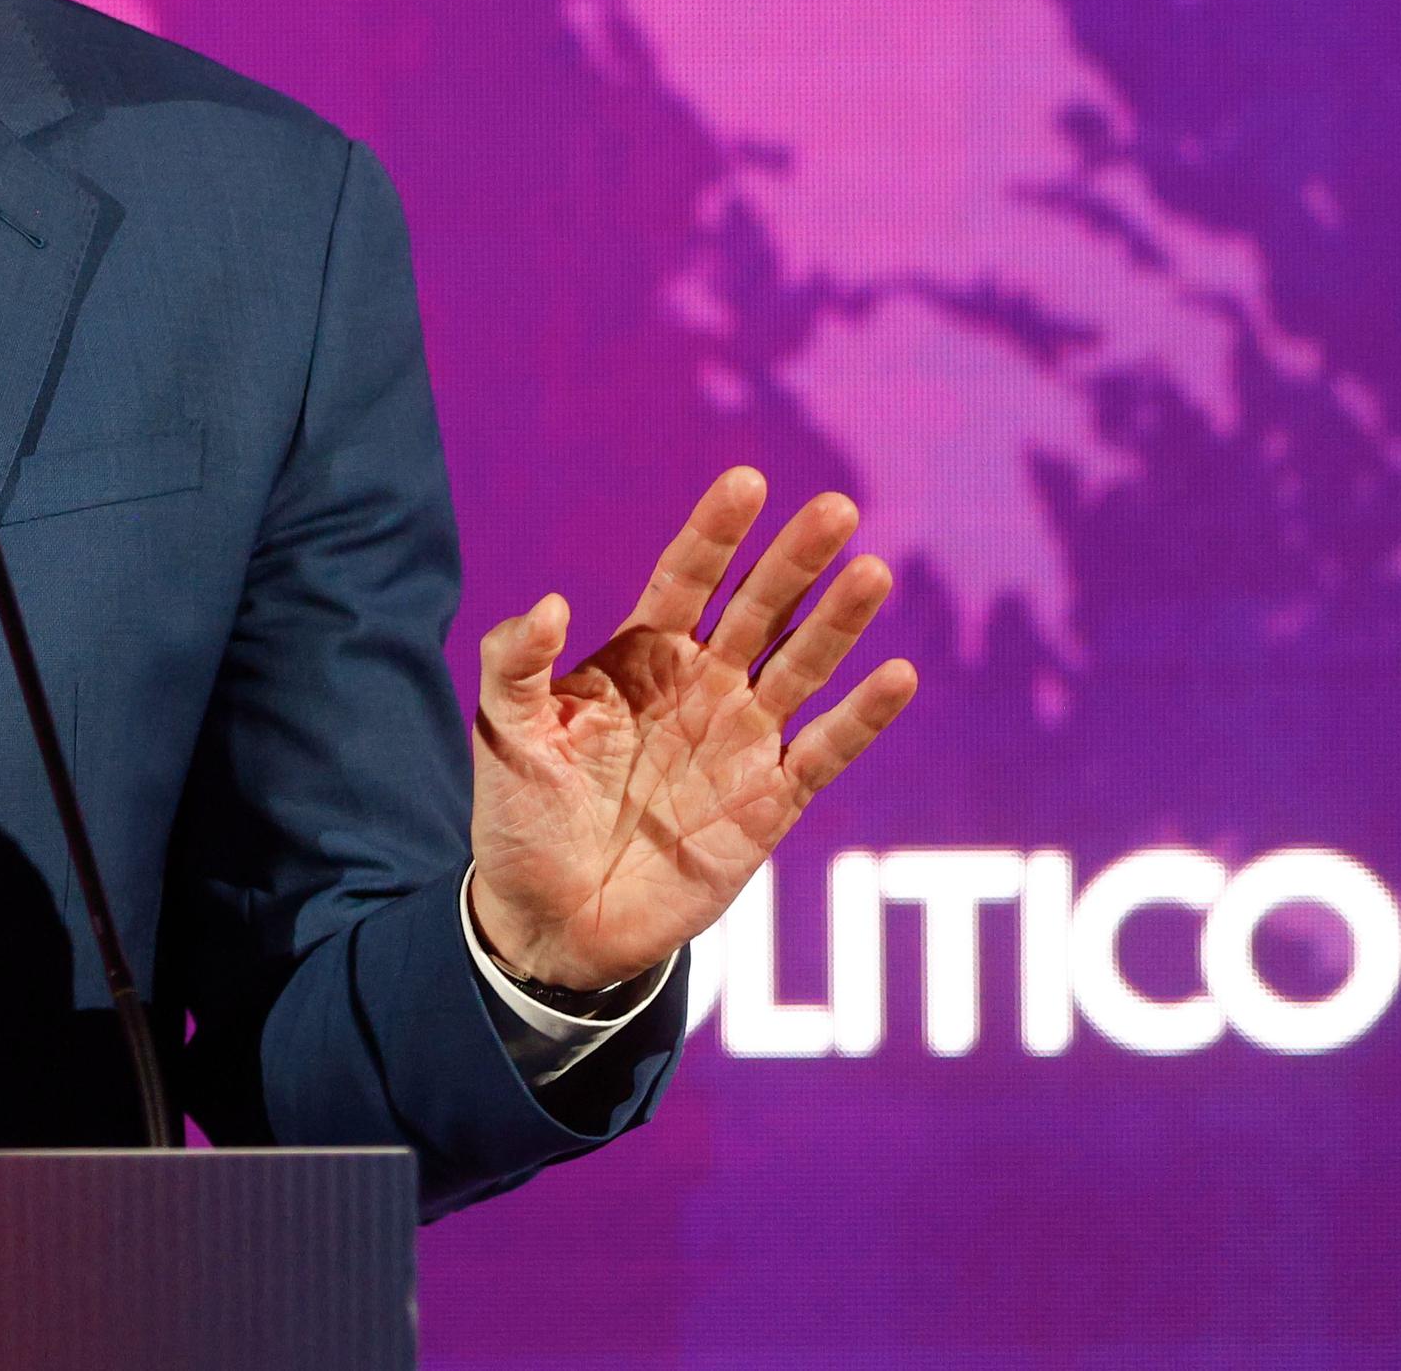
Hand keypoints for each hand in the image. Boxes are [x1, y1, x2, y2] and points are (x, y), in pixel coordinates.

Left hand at [467, 469, 917, 990]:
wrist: (552, 920)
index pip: (687, 577)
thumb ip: (514, 664)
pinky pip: (826, 750)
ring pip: (802, 666)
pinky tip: (895, 675)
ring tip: (871, 573)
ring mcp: (742, 740)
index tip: (747, 481)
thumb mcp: (504, 735)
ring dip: (838, 622)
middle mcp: (702, 685)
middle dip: (794, 560)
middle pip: (759, 608)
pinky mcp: (771, 801)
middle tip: (836, 510)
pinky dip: (862, 716)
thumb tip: (549, 602)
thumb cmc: (522, 819)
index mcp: (642, 657)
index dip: (716, 532)